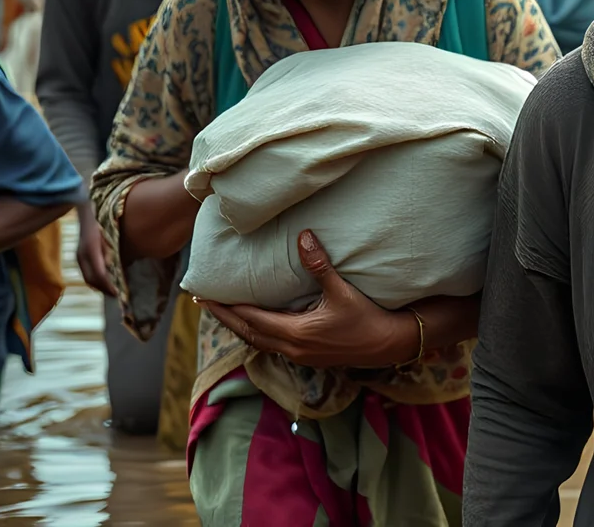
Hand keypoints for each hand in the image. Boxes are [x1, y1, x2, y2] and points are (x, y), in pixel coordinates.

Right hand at [74, 204, 116, 297]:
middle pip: (91, 279)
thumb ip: (110, 252)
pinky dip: (95, 280)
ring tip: (110, 291)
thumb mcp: (109, 237)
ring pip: (87, 278)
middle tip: (116, 295)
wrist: (86, 213)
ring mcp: (79, 257)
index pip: (99, 273)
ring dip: (99, 286)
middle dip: (103, 289)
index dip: (108, 285)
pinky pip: (86, 273)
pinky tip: (103, 282)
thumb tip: (112, 266)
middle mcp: (82, 256)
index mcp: (91, 250)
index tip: (118, 292)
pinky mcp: (79, 257)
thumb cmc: (102, 224)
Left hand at [199, 229, 420, 369]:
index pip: (251, 320)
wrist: (390, 344)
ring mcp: (300, 356)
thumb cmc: (368, 317)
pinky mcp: (308, 357)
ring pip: (259, 343)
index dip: (227, 308)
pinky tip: (257, 325)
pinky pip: (272, 346)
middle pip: (248, 334)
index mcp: (296, 333)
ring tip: (226, 312)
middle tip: (203, 303)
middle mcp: (293, 348)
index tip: (205, 297)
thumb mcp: (342, 290)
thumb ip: (319, 265)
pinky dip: (258, 334)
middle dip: (225, 318)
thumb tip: (303, 236)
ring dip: (240, 327)